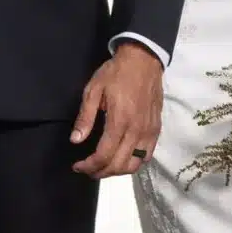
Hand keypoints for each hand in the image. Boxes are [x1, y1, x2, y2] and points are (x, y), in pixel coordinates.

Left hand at [71, 41, 163, 177]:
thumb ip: (85, 117)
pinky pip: (147, 156)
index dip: (89, 166)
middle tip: (87, 169)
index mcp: (119, 120)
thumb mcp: (93, 90)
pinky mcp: (156, 129)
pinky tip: (122, 158)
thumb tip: (75, 140)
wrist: (144, 60)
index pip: (104, 155)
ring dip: (117, 172)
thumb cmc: (116, 73)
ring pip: (134, 164)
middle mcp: (137, 130)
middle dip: (100, 172)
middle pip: (119, 165)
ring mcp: (149, 131)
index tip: (77, 166)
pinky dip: (133, 163)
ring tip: (103, 167)